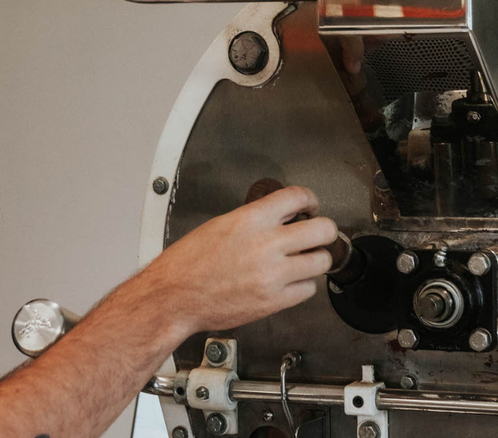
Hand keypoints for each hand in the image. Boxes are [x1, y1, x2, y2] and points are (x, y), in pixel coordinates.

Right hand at [135, 186, 336, 335]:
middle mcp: (266, 244)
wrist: (175, 296)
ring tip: (305, 259)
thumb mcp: (221, 225)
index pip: (297, 196)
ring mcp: (273, 274)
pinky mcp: (274, 301)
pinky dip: (302, 285)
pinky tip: (290, 281)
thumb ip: (255, 219)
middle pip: (322, 229)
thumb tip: (280, 217)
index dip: (310, 199)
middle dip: (323, 230)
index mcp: (250, 220)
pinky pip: (308, 290)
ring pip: (321, 261)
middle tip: (317, 233)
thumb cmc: (189, 263)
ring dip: (316, 259)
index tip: (311, 205)